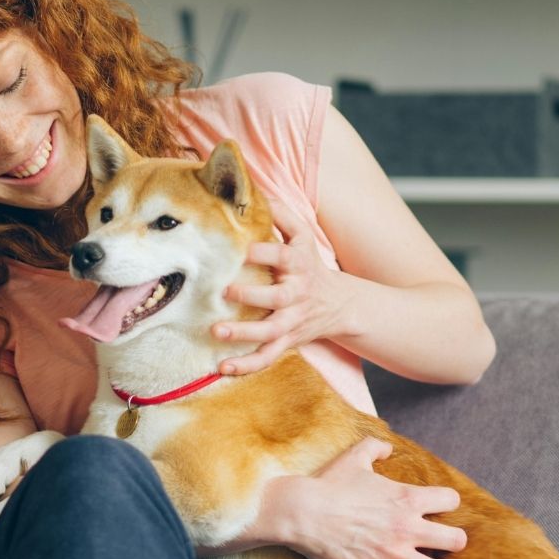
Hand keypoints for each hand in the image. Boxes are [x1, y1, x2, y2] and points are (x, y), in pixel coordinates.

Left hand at [213, 199, 346, 375]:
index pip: (282, 257)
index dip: (264, 253)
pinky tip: (222, 368)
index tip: (243, 249)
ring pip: (269, 333)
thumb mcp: (302, 236)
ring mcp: (291, 322)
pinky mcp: (286, 342)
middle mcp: (295, 296)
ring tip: (217, 332)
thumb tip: (255, 190)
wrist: (341, 304)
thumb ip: (281, 214)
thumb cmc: (310, 264)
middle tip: (226, 291)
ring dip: (243, 335)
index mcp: (297, 265)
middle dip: (252, 296)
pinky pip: (266, 357)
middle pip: (276, 299)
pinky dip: (246, 366)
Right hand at [273, 437, 466, 558]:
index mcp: (407, 499)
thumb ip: (375, 447)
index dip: (445, 503)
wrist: (302, 511)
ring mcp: (391, 555)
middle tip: (437, 542)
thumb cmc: (329, 484)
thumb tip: (387, 446)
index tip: (435, 507)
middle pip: (456, 541)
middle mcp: (407, 529)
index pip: (451, 500)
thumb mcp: (354, 458)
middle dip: (451, 541)